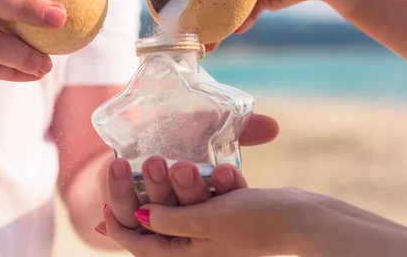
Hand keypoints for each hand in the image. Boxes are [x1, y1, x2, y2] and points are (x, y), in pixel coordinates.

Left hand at [99, 164, 298, 256]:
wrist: (303, 218)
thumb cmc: (253, 223)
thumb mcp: (203, 223)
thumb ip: (167, 221)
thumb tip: (137, 218)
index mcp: (188, 255)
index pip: (140, 245)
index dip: (117, 226)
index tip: (102, 204)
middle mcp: (198, 246)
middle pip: (161, 221)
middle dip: (149, 193)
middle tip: (139, 166)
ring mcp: (216, 231)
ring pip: (184, 205)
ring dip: (178, 183)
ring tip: (170, 159)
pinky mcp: (231, 215)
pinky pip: (209, 198)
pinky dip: (207, 183)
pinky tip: (217, 170)